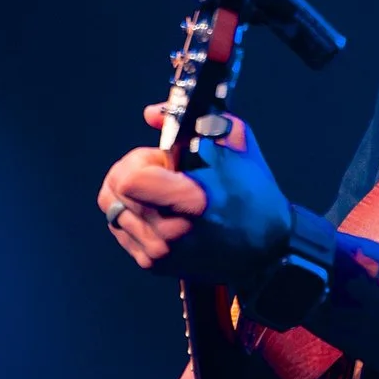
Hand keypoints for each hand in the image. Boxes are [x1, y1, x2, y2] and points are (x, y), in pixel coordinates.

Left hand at [98, 105, 292, 284]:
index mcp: (193, 202)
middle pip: (114, 192)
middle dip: (132, 174)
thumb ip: (191, 118)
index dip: (138, 161)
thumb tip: (151, 114)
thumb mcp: (236, 140)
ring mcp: (160, 253)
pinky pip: (120, 230)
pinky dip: (133, 215)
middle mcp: (172, 233)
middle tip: (162, 175)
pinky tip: (160, 211)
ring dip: (131, 196)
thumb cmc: (254, 195)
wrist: (266, 249)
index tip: (161, 160)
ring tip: (163, 195)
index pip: (128, 180)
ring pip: (112, 211)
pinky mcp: (153, 265)